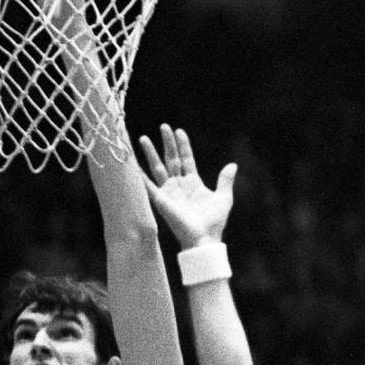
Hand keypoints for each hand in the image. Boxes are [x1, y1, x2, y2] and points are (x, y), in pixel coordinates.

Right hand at [139, 124, 236, 247]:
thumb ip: (225, 180)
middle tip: (163, 126)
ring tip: (143, 137)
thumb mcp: (223, 197)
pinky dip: (139, 175)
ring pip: (158, 168)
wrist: (203, 238)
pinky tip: (132, 164)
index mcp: (193, 183)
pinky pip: (147, 185)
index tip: (179, 131)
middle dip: (167, 143)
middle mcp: (179, 185)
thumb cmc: (214, 222)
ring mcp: (168, 192)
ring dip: (151, 153)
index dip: (183, 145)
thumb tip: (232, 165)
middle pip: (171, 159)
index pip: (186, 159)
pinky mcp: (160, 200)